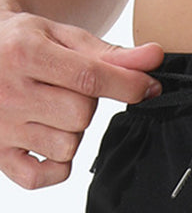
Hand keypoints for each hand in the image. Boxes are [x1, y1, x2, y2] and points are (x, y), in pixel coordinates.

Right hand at [0, 8, 164, 188]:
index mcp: (24, 53)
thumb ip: (109, 53)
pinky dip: (55, 164)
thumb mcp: (61, 37)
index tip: (149, 87)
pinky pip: (45, 176)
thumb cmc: (24, 44)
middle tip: (66, 90)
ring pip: (67, 146)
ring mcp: (0, 127)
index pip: (89, 78)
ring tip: (50, 110)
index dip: (129, 85)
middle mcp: (7, 92)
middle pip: (81, 115)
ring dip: (70, 132)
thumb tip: (154, 58)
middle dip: (86, 103)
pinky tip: (44, 139)